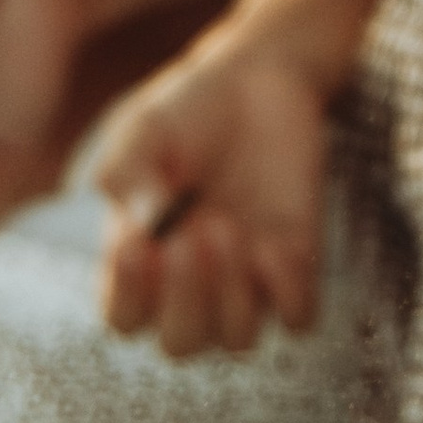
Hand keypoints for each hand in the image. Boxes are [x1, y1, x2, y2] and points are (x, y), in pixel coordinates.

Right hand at [95, 36, 329, 355]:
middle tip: (192, 234)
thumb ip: (129, 173)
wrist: (259, 79)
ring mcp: (248, 276)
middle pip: (182, 343)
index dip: (126, 296)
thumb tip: (139, 226)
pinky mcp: (297, 260)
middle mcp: (193, 283)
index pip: (124, 318)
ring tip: (226, 226)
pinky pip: (298, 316)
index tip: (137, 244)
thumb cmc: (188, 109)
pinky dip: (286, 293)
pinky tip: (273, 244)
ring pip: (238, 339)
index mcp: (142, 262)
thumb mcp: (143, 131)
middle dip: (185, 300)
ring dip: (231, 294)